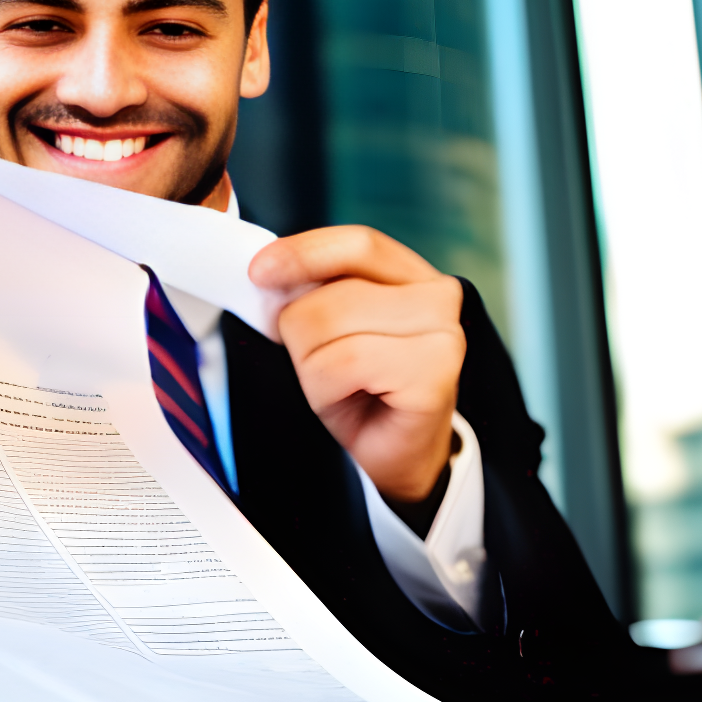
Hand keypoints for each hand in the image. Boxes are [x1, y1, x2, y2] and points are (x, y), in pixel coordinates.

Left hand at [248, 226, 463, 501]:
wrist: (397, 458)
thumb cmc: (364, 394)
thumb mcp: (329, 332)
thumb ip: (313, 294)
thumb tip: (266, 272)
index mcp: (411, 276)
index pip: (358, 243)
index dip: (305, 253)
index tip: (258, 271)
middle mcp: (438, 295)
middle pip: (330, 293)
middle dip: (304, 336)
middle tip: (328, 369)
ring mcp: (443, 332)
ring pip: (328, 324)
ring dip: (314, 367)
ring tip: (345, 387)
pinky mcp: (435, 370)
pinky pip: (344, 362)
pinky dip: (327, 389)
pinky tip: (355, 401)